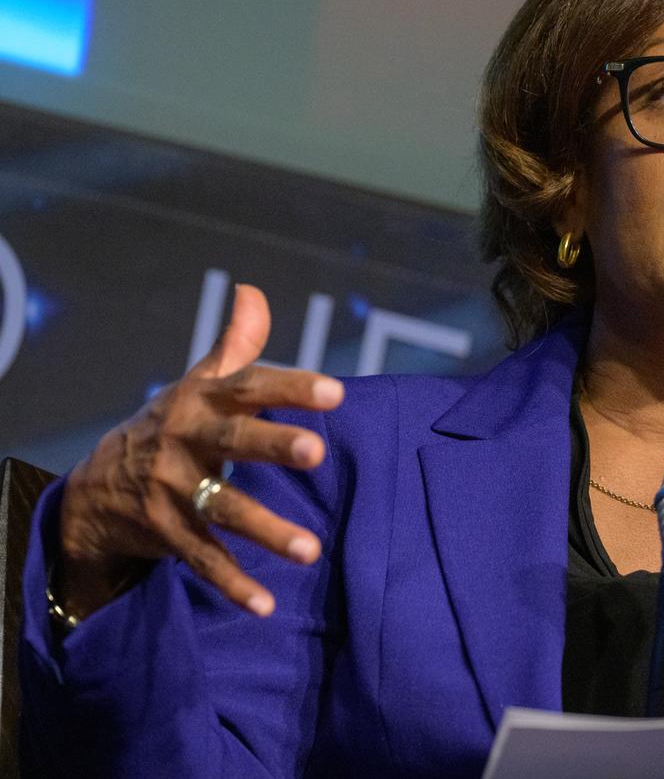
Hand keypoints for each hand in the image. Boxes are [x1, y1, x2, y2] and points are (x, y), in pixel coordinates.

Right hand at [57, 284, 344, 619]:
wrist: (95, 486)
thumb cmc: (172, 425)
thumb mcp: (197, 383)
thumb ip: (235, 345)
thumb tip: (254, 292)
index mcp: (200, 401)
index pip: (249, 387)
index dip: (290, 388)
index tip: (335, 392)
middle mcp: (184, 441)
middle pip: (233, 441)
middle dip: (273, 445)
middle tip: (317, 452)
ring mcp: (171, 490)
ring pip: (223, 509)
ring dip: (266, 531)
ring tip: (312, 550)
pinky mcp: (166, 533)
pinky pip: (202, 560)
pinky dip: (233, 584)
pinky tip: (267, 605)